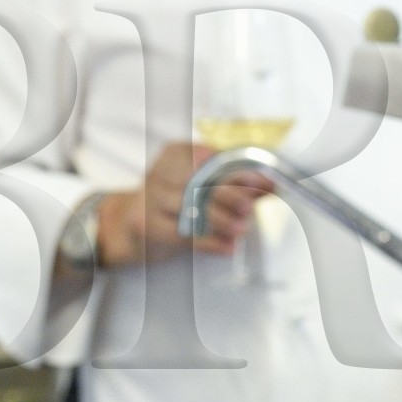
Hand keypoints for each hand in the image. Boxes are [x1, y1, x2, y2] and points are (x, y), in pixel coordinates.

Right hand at [95, 139, 273, 265]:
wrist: (130, 225)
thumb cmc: (173, 202)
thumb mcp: (199, 186)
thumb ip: (233, 184)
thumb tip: (271, 185)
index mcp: (176, 153)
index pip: (211, 159)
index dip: (240, 171)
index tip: (266, 183)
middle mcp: (160, 171)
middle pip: (199, 181)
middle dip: (230, 194)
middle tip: (250, 208)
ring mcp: (150, 198)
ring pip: (190, 207)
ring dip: (220, 219)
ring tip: (241, 230)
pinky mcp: (146, 225)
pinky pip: (182, 234)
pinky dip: (208, 242)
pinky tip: (227, 248)